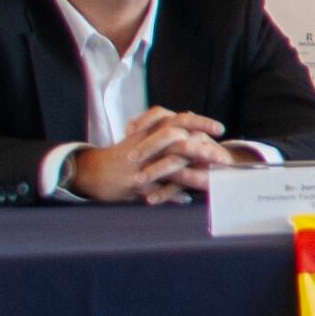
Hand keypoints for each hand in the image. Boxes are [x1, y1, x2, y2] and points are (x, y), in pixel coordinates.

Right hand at [65, 109, 234, 203]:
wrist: (93, 172)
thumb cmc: (125, 154)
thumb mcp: (144, 136)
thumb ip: (166, 127)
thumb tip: (192, 117)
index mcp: (150, 131)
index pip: (178, 120)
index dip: (201, 122)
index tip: (221, 129)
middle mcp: (145, 145)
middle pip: (175, 139)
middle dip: (200, 147)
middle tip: (220, 156)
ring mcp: (139, 165)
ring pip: (167, 164)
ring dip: (190, 172)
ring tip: (210, 179)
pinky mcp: (133, 183)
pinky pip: (156, 189)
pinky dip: (171, 195)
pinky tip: (186, 199)